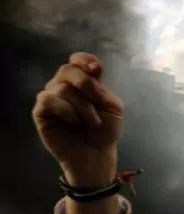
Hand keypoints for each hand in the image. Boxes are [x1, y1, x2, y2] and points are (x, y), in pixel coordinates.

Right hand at [32, 52, 123, 186]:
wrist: (97, 153)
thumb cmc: (105, 131)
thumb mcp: (113, 107)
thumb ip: (102, 89)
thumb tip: (91, 72)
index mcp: (84, 82)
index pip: (77, 60)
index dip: (84, 59)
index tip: (96, 69)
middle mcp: (65, 86)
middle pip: (67, 69)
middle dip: (85, 83)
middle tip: (97, 102)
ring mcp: (51, 98)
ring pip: (61, 88)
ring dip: (82, 106)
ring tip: (91, 122)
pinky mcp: (41, 112)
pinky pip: (48, 99)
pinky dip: (65, 110)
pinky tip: (74, 121)